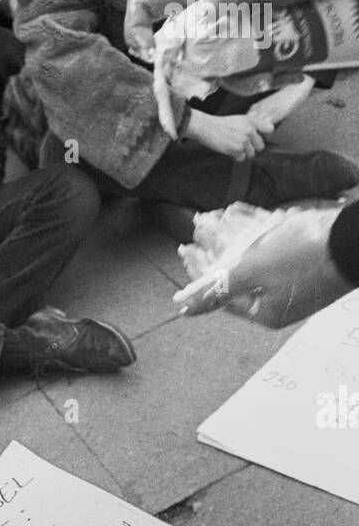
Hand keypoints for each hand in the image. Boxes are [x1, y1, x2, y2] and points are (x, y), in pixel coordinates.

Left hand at [175, 205, 347, 326]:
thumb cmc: (303, 255)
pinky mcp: (308, 262)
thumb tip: (184, 309)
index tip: (185, 248)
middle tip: (200, 229)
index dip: (200, 270)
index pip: (220, 292)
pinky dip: (261, 232)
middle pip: (237, 274)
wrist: (356, 239)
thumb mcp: (252, 271)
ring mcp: (295, 282)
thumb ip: (217, 289)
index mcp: (263, 311)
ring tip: (220, 217)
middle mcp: (278, 301)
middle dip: (218, 249)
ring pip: (256, 257)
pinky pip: (276, 249)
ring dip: (236, 237)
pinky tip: (247, 215)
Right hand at [186, 110, 271, 161]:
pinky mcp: (236, 149)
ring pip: (251, 154)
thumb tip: (260, 135)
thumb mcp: (239, 119)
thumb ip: (250, 126)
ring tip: (233, 147)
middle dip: (252, 148)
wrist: (206, 127)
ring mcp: (243, 140)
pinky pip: (241, 158)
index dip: (264, 135)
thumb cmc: (221, 124)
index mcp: (251, 121)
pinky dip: (235, 157)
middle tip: (242, 145)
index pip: (269, 129)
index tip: (258, 137)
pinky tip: (228, 150)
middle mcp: (249, 130)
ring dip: (243, 153)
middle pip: (260, 146)